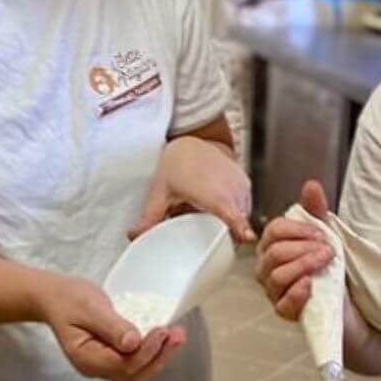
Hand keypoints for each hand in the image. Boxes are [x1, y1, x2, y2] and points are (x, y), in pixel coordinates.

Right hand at [36, 274, 185, 380]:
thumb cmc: (70, 299)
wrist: (56, 297)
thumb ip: (111, 326)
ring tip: (178, 336)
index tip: (163, 330)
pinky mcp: (112, 356)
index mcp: (86, 359)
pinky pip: (135, 361)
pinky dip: (153, 352)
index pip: (123, 365)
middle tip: (178, 334)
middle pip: (133, 373)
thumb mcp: (90, 307)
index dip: (146, 351)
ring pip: (137, 370)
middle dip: (159, 356)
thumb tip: (134, 342)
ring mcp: (104, 365)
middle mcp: (96, 368)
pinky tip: (166, 338)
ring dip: (160, 355)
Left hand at [127, 136, 254, 242]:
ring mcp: (241, 185)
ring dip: (230, 222)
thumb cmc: (177, 163)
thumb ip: (149, 217)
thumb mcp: (160, 192)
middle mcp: (232, 189)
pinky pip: (244, 205)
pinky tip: (217, 207)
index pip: (233, 214)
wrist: (192, 141)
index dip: (240, 228)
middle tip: (206, 238)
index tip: (246, 239)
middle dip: (226, 235)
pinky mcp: (245, 183)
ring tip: (209, 220)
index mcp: (213, 194)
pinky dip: (234, 210)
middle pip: (237, 223)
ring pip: (242, 215)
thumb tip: (134, 235)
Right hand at [254, 180, 333, 320]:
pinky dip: (298, 292)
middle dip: (304, 247)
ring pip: (277, 276)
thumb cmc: (331, 267)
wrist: (349, 302)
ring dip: (304, 265)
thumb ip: (316, 211)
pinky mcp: (286, 313)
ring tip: (325, 263)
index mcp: (274, 246)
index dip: (298, 229)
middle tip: (329, 249)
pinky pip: (283, 303)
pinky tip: (312, 285)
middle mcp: (268, 269)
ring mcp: (275, 292)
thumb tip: (311, 185)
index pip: (273, 230)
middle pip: (274, 252)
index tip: (322, 232)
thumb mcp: (326, 235)